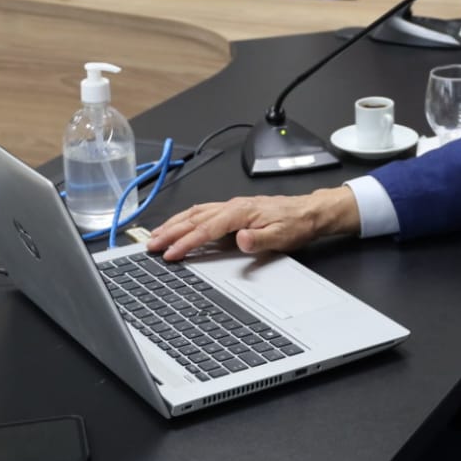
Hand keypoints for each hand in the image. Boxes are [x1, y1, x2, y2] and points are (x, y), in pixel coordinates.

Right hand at [145, 186, 360, 261]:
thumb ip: (259, 239)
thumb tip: (240, 239)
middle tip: (151, 245)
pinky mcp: (233, 210)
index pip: (206, 228)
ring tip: (156, 236)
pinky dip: (186, 219)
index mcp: (240, 212)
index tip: (171, 253)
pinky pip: (203, 212)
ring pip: (195, 213)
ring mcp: (231, 207)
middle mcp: (233, 206)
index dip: (186, 242)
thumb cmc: (295, 224)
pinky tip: (179, 225)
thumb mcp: (282, 236)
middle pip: (194, 218)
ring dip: (174, 224)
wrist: (309, 212)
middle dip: (170, 232)